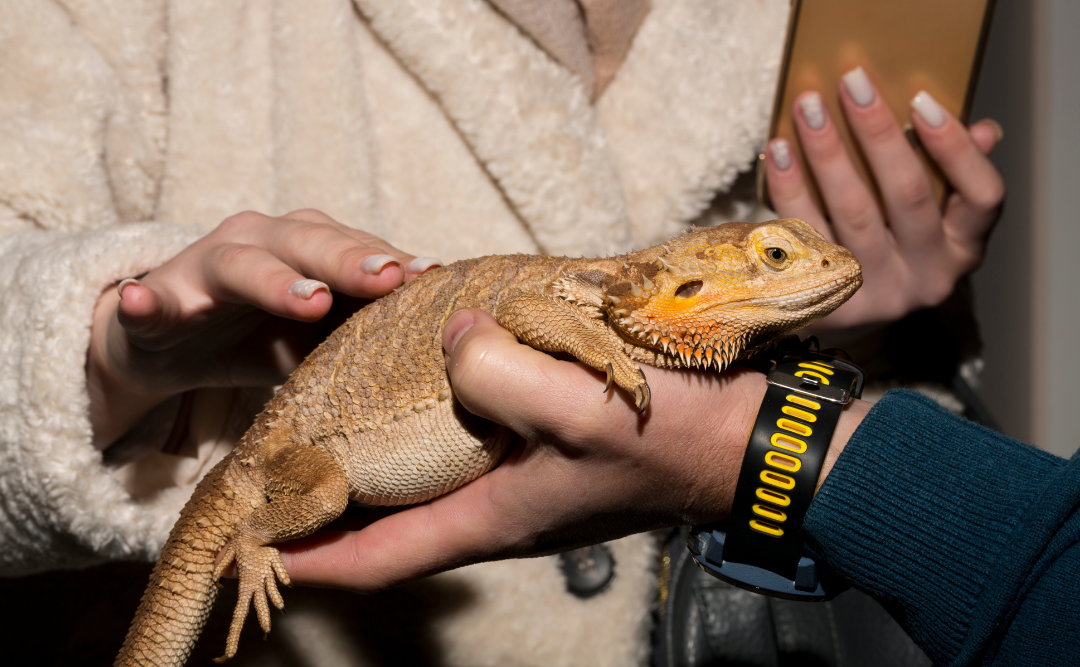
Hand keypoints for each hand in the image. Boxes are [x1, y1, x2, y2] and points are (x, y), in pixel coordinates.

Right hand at [87, 209, 442, 448]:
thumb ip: (371, 327)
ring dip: (274, 279)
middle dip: (352, 259)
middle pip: (310, 242)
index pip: (358, 249)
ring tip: (308, 299)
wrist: (170, 341)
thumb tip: (453, 348)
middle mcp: (262, 241)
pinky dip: (147, 299)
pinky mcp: (154, 301)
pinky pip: (150, 298)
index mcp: (309, 245)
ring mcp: (204, 266)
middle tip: (389, 279)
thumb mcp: (323, 333)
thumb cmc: (264, 331)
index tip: (435, 279)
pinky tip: (143, 301)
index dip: (395, 262)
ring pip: (241, 263)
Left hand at [278, 310, 871, 591]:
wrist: (741, 440)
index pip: (379, 556)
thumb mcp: (579, 408)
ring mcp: (519, 480)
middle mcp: (494, 506)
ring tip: (329, 414)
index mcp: (489, 517)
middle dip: (331, 501)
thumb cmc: (669, 439)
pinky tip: (423, 373)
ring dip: (376, 458)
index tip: (254, 542)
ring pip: (424, 477)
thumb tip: (448, 335)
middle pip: (390, 519)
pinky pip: (466, 438)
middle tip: (277, 464)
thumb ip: (500, 374)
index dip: (312, 554)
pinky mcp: (543, 448)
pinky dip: (429, 417)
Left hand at [765, 67, 1004, 328]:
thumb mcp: (932, 218)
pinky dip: (789, 190)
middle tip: (851, 83)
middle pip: (907, 196)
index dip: (956, 149)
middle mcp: (926, 277)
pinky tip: (778, 153)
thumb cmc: (891, 248)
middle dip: (878, 134)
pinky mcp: (828, 301)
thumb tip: (984, 131)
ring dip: (828, 154)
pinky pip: (805, 235)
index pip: (981, 197)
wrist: (845, 315)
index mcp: (962, 250)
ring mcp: (877, 294)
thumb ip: (954, 175)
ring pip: (852, 213)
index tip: (922, 102)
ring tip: (809, 109)